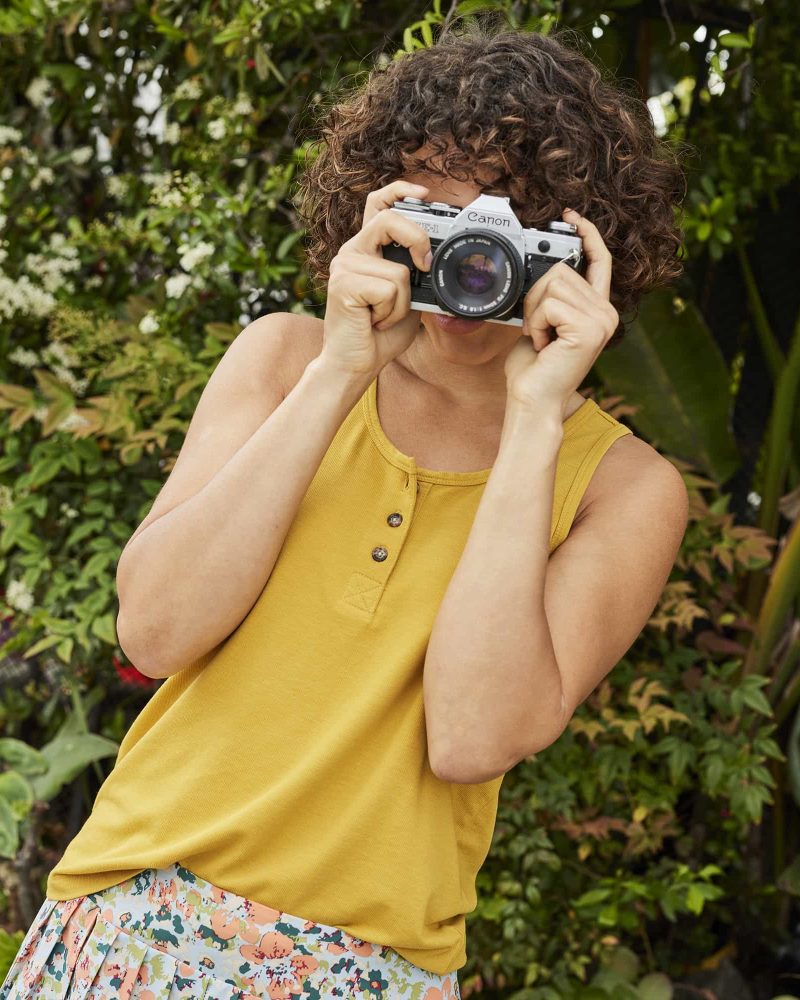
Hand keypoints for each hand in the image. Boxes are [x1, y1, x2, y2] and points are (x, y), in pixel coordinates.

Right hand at [319, 180, 432, 377]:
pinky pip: (389, 289)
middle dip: (418, 239)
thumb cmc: (379, 333)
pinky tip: (375, 322)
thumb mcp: (408, 298)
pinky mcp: (343, 284)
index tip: (424, 194)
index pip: (378, 203)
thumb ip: (417, 275)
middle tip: (425, 266)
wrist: (355, 363)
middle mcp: (352, 251)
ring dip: (403, 302)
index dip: (400, 190)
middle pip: (389, 219)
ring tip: (383, 316)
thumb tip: (439, 260)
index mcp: (368, 250)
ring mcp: (345, 266)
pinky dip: (392, 312)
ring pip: (398, 269)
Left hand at [503, 208, 618, 416]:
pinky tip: (543, 344)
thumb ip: (552, 298)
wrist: (533, 399)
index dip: (587, 234)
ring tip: (541, 338)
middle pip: (563, 269)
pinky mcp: (589, 329)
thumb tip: (544, 271)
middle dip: (536, 296)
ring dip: (534, 311)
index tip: (570, 216)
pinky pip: (550, 303)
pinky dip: (536, 322)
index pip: (600, 260)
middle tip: (537, 329)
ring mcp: (602, 321)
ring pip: (553, 282)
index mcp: (597, 310)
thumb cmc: (534, 368)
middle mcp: (607, 313)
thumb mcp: (544, 324)